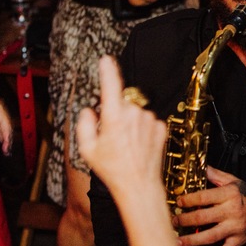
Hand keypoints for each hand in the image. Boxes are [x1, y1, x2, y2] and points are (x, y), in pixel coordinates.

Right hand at [76, 56, 167, 198]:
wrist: (139, 185)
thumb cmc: (112, 169)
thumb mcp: (87, 150)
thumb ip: (84, 124)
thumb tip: (90, 111)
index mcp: (114, 117)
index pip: (111, 86)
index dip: (108, 70)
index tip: (106, 59)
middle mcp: (134, 114)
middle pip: (122, 102)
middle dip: (116, 113)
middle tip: (112, 136)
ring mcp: (150, 120)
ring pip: (136, 112)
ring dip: (130, 122)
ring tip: (127, 144)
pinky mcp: (161, 127)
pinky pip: (148, 121)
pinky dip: (142, 129)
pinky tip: (138, 145)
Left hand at [175, 165, 245, 245]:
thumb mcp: (234, 181)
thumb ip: (216, 175)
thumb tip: (201, 166)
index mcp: (229, 195)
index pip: (204, 197)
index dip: (188, 200)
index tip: (177, 202)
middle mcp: (231, 211)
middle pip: (203, 217)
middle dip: (185, 220)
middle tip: (172, 222)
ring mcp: (234, 228)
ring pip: (210, 236)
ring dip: (192, 241)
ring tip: (177, 243)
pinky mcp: (238, 241)